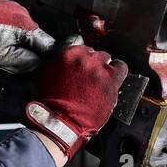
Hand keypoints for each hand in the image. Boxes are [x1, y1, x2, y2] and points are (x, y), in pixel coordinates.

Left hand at [0, 0, 55, 73]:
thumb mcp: (0, 58)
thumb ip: (25, 62)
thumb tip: (38, 64)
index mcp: (26, 25)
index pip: (48, 44)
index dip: (46, 58)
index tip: (41, 67)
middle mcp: (22, 13)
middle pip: (36, 38)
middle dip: (29, 51)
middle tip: (14, 62)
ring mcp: (12, 7)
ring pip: (23, 31)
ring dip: (18, 42)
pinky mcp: (2, 7)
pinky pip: (13, 24)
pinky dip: (8, 34)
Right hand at [24, 44, 128, 158]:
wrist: (60, 121)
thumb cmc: (51, 103)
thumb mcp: (45, 76)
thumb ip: (57, 63)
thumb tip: (63, 61)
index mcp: (67, 54)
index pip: (79, 44)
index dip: (82, 56)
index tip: (82, 62)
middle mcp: (84, 58)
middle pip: (94, 53)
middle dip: (92, 63)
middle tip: (89, 77)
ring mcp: (98, 69)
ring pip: (106, 59)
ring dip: (104, 68)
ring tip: (99, 80)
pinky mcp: (111, 80)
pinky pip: (121, 67)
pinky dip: (118, 71)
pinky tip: (114, 78)